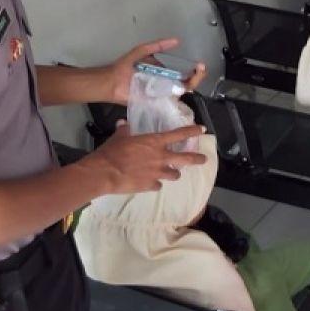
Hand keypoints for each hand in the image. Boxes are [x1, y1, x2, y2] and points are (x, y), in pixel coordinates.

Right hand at [77, 122, 206, 193]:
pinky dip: (156, 184)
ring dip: (174, 174)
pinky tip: (151, 183)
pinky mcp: (150, 186)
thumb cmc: (113, 151)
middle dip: (197, 159)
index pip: (179, 134)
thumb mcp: (119, 136)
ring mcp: (157, 173)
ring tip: (172, 173)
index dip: (192, 132)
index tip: (202, 130)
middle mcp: (160, 158)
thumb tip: (124, 124)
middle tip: (204, 159)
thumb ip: (125, 130)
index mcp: (155, 142)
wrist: (105, 172)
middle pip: (185, 159)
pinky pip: (158, 186)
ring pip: (175, 175)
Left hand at [103, 38, 206, 102]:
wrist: (111, 81)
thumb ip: (157, 46)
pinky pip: (168, 102)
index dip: (193, 70)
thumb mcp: (142, 51)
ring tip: (195, 76)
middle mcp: (164, 84)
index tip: (199, 64)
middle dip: (196, 76)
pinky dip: (177, 98)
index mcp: (163, 73)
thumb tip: (176, 40)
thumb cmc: (125, 67)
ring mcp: (160, 94)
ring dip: (190, 84)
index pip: (183, 73)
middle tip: (200, 69)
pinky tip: (183, 91)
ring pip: (180, 92)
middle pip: (186, 83)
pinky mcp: (155, 102)